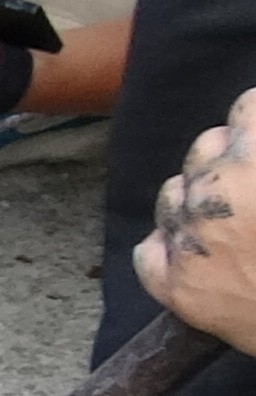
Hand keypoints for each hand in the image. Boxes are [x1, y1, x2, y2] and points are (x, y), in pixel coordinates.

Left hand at [137, 89, 255, 353]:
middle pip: (206, 146)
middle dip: (228, 160)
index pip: (245, 109)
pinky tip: (206, 258)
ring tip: (233, 226)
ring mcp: (193, 238)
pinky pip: (150, 250)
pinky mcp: (176, 286)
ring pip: (173, 194)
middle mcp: (220, 190)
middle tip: (253, 190)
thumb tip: (252, 134)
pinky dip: (172, 250)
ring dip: (196, 202)